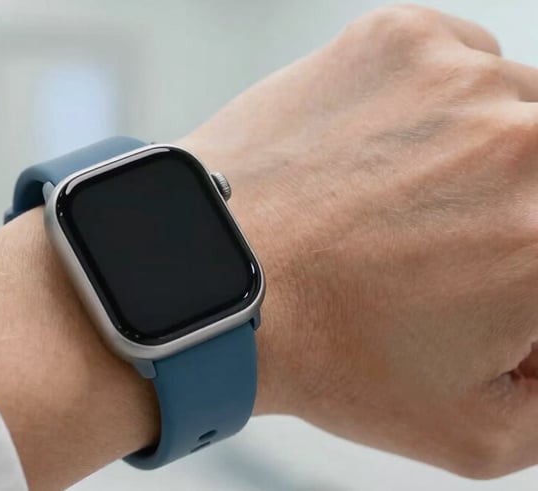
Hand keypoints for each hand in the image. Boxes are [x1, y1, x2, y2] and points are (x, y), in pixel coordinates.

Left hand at [180, 4, 537, 478]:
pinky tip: (385, 148)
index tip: (497, 274)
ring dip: (485, 148)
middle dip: (521, 205)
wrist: (216, 277)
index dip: (527, 270)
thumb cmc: (324, 354)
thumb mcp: (471, 432)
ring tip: (404, 198)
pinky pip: (463, 58)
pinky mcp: (400, 38)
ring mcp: (459, 80)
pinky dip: (440, 100)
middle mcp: (524, 144)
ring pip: (518, 105)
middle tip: (455, 239)